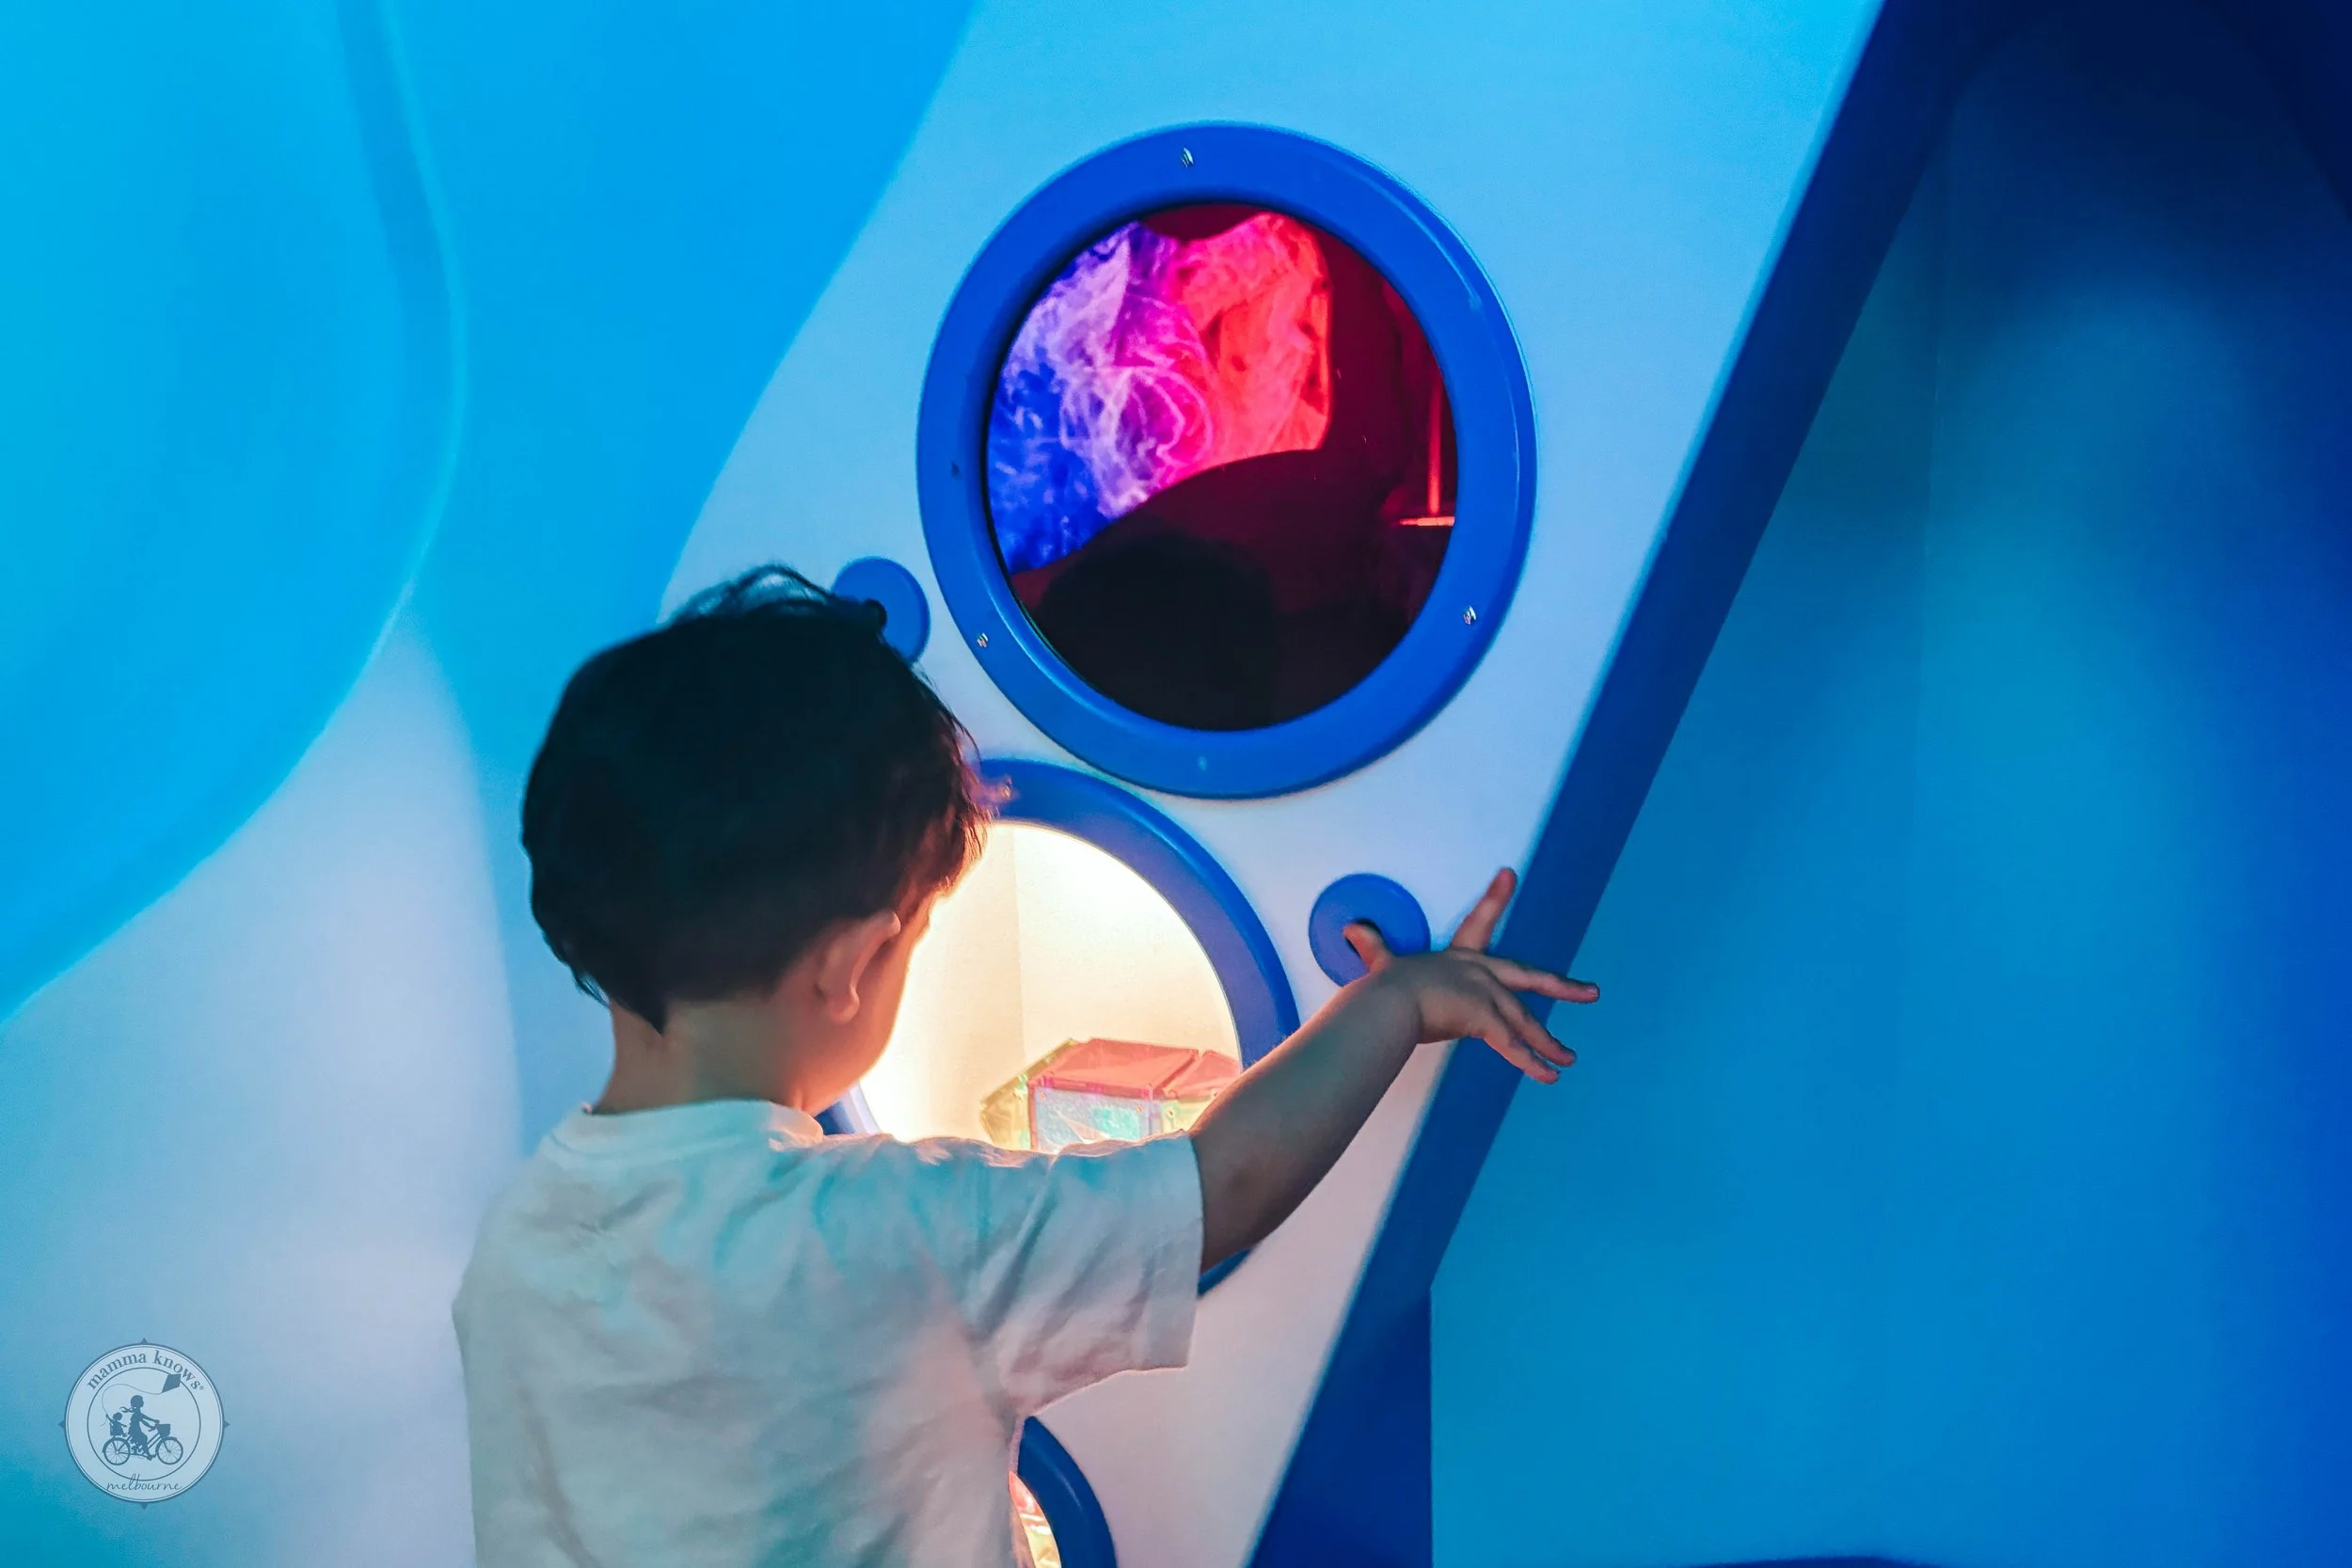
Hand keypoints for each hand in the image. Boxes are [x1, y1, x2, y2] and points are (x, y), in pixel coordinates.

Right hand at [1343, 868, 1597, 1083]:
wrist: (1389, 1004)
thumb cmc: (1386, 987)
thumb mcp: (1383, 965)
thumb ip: (1373, 947)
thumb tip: (1351, 927)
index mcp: (1460, 957)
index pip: (1479, 921)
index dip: (1494, 897)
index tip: (1509, 874)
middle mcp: (1481, 973)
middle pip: (1530, 978)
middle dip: (1563, 987)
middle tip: (1592, 992)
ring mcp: (1486, 995)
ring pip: (1525, 1021)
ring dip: (1548, 1042)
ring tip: (1569, 1058)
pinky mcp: (1485, 1018)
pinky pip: (1513, 1046)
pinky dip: (1532, 1062)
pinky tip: (1550, 1076)